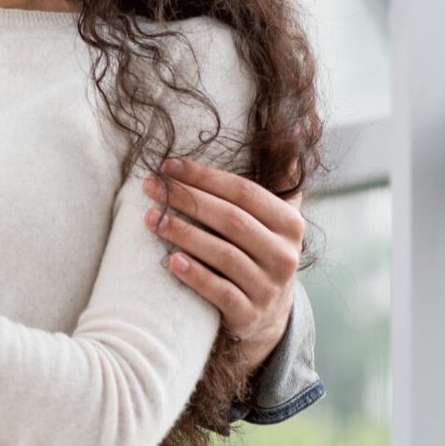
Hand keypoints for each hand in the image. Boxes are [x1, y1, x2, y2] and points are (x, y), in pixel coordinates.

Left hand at [143, 158, 305, 372]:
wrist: (266, 315)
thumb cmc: (258, 252)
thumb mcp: (274, 220)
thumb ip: (279, 182)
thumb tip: (292, 130)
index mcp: (290, 225)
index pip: (245, 192)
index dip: (205, 177)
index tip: (168, 166)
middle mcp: (284, 255)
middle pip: (230, 220)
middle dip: (187, 199)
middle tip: (151, 187)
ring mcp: (268, 287)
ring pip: (223, 255)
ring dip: (183, 234)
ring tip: (152, 219)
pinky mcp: (249, 315)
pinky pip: (220, 292)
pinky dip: (195, 275)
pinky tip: (171, 260)